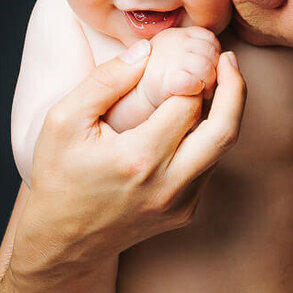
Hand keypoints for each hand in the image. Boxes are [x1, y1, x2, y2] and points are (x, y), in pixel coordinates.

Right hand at [17, 41, 245, 270]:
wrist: (63, 241)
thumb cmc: (59, 177)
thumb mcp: (64, 121)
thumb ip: (104, 81)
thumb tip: (146, 51)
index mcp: (139, 159)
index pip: (187, 104)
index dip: (194, 74)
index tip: (192, 54)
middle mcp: (168, 185)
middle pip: (225, 130)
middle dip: (234, 88)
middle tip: (227, 59)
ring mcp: (181, 204)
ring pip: (221, 149)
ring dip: (222, 113)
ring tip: (212, 81)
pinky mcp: (185, 213)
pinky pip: (208, 167)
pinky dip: (207, 138)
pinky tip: (191, 119)